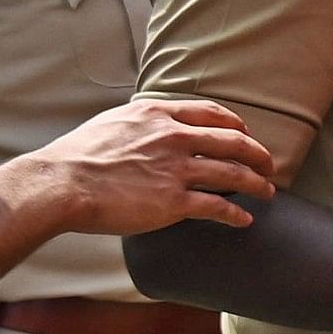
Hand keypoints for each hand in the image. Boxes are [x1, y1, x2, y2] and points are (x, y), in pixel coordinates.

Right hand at [18, 99, 277, 235]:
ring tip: (268, 192)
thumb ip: (140, 122)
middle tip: (269, 165)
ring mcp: (176, 170)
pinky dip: (236, 214)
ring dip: (257, 184)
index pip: (212, 113)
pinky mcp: (174, 202)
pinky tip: (244, 220)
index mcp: (159, 115)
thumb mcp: (113, 122)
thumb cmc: (78, 156)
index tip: (246, 135)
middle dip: (258, 154)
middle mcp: (174, 138)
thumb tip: (150, 125)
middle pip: (233, 141)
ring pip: (234, 174)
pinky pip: (217, 207)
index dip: (237, 125)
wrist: (62, 183)